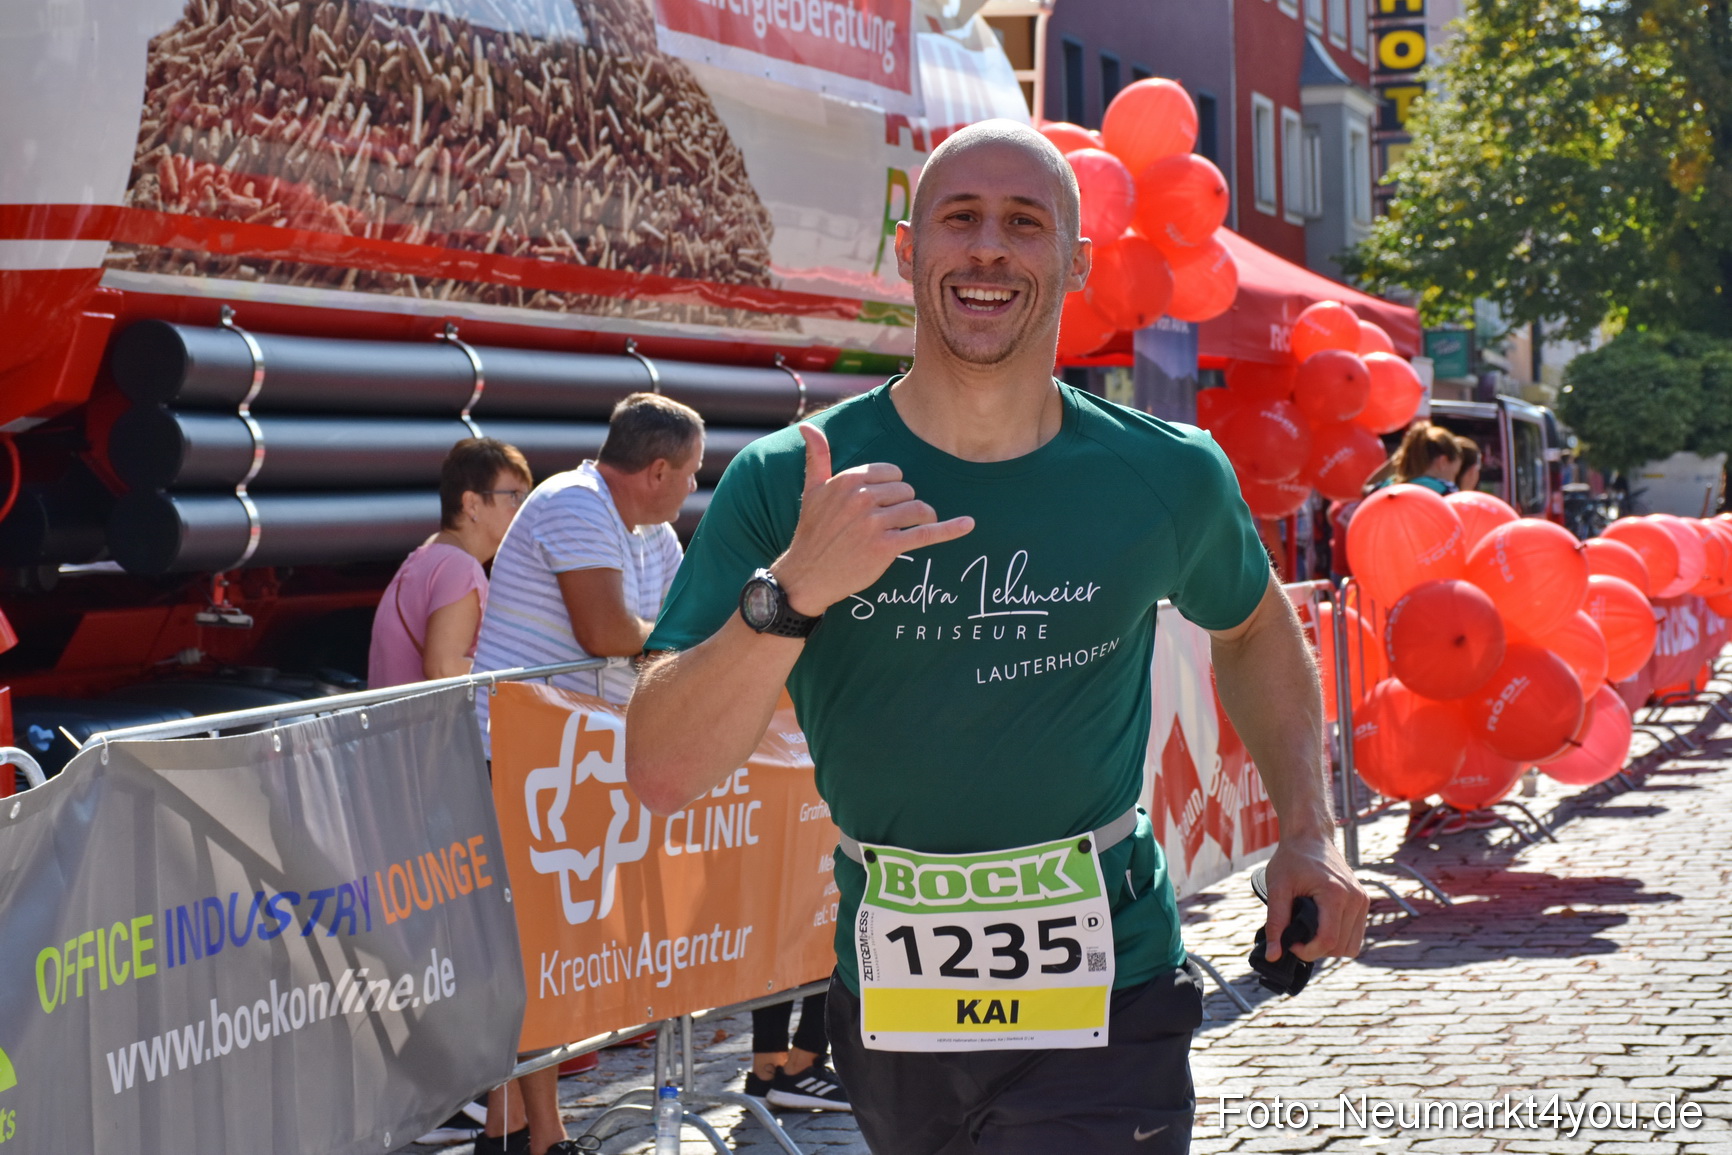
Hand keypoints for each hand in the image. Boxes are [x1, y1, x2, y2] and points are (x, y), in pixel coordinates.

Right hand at [772, 424, 973, 615]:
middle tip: (883, 525)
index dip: (891, 489)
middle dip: (903, 506)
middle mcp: (862, 498)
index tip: (879, 505)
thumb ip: (817, 457)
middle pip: (907, 490)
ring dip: (919, 519)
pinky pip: (925, 533)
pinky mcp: (887, 547)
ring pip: (918, 510)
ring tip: (903, 531)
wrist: (807, 576)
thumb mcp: (812, 490)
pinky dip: (949, 529)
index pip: (892, 473)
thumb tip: (806, 428)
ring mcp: (875, 523)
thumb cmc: (812, 533)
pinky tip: (968, 525)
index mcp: (848, 480)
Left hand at [1260, 832, 1367, 962]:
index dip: (1307, 951)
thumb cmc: (1292, 859)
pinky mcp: (1363, 901)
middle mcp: (1355, 898)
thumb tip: (1273, 956)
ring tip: (1307, 934)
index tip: (1290, 943)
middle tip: (1296, 937)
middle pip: (1341, 947)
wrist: (1310, 836)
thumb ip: (1275, 923)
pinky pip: (1355, 935)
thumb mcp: (1277, 888)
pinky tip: (1320, 928)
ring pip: (1352, 946)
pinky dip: (1339, 939)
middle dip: (1316, 951)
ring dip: (1329, 948)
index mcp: (1335, 894)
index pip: (1328, 940)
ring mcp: (1362, 900)